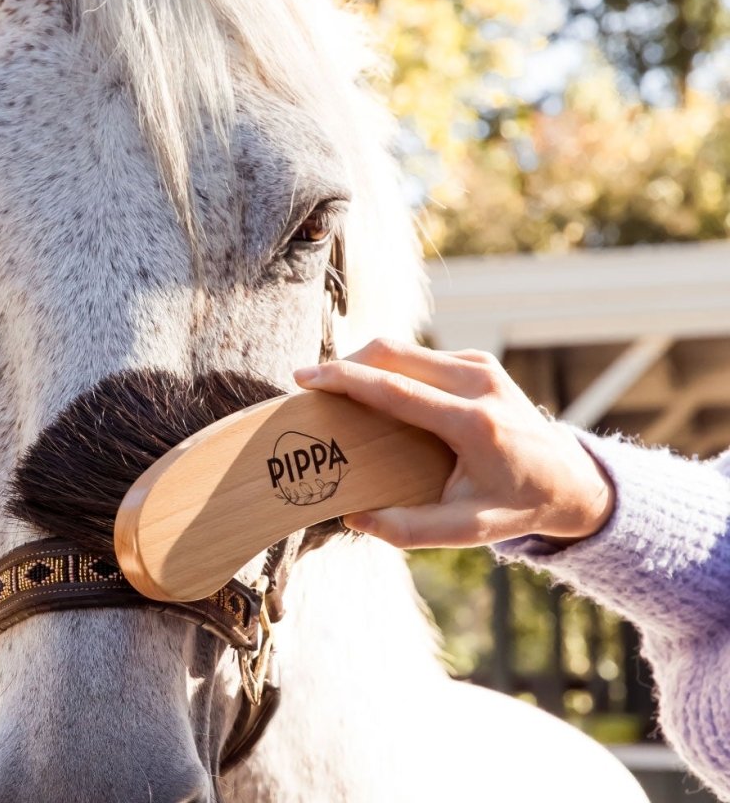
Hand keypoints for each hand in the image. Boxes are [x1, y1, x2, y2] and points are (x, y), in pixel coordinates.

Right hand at [293, 341, 615, 549]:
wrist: (572, 479)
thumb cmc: (516, 507)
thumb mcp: (468, 530)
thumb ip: (409, 529)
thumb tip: (354, 518)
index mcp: (474, 423)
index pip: (395, 388)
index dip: (345, 379)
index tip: (307, 378)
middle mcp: (479, 383)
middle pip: (392, 353)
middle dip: (345, 363)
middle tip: (313, 386)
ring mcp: (480, 366)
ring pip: (403, 347)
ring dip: (365, 363)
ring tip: (339, 391)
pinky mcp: (478, 361)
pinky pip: (420, 354)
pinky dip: (390, 366)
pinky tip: (377, 393)